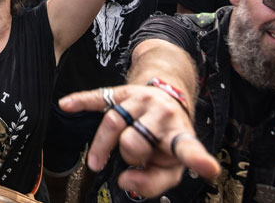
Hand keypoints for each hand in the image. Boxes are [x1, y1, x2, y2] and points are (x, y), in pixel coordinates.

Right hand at [59, 85, 218, 197]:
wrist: (167, 99)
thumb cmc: (166, 139)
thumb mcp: (171, 166)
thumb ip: (152, 183)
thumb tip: (125, 180)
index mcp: (180, 135)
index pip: (187, 148)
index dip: (197, 160)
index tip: (209, 168)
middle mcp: (163, 113)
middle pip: (133, 141)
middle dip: (128, 156)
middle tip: (131, 159)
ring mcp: (142, 100)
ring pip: (112, 122)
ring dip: (102, 146)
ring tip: (98, 161)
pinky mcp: (122, 91)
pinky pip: (98, 97)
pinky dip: (81, 102)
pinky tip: (66, 105)